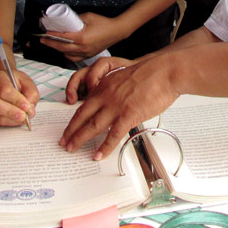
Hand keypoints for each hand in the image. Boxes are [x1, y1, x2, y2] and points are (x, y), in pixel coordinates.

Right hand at [0, 69, 38, 125]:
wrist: (5, 83)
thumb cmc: (16, 82)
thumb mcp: (27, 82)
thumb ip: (31, 93)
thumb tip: (29, 109)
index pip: (4, 90)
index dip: (16, 100)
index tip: (26, 106)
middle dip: (11, 112)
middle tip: (24, 116)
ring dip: (11, 119)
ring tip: (23, 117)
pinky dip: (9, 122)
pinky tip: (17, 119)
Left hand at [40, 12, 123, 61]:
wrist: (116, 31)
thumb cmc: (103, 23)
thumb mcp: (88, 16)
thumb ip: (76, 19)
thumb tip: (66, 21)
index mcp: (82, 37)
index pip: (63, 38)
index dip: (52, 35)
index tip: (45, 33)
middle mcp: (83, 47)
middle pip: (62, 48)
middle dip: (51, 43)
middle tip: (43, 39)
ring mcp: (86, 53)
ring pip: (67, 54)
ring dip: (59, 49)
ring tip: (53, 43)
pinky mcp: (89, 55)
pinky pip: (74, 58)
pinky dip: (68, 54)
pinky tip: (65, 50)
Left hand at [60, 55, 179, 159]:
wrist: (164, 71)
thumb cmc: (151, 74)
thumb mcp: (125, 77)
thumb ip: (117, 91)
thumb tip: (115, 104)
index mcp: (105, 86)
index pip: (84, 105)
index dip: (75, 119)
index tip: (69, 128)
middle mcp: (106, 95)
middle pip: (82, 116)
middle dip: (71, 131)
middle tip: (64, 143)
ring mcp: (116, 106)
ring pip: (92, 126)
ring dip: (80, 139)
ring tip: (72, 149)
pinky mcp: (128, 115)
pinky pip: (113, 135)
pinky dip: (104, 147)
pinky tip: (98, 155)